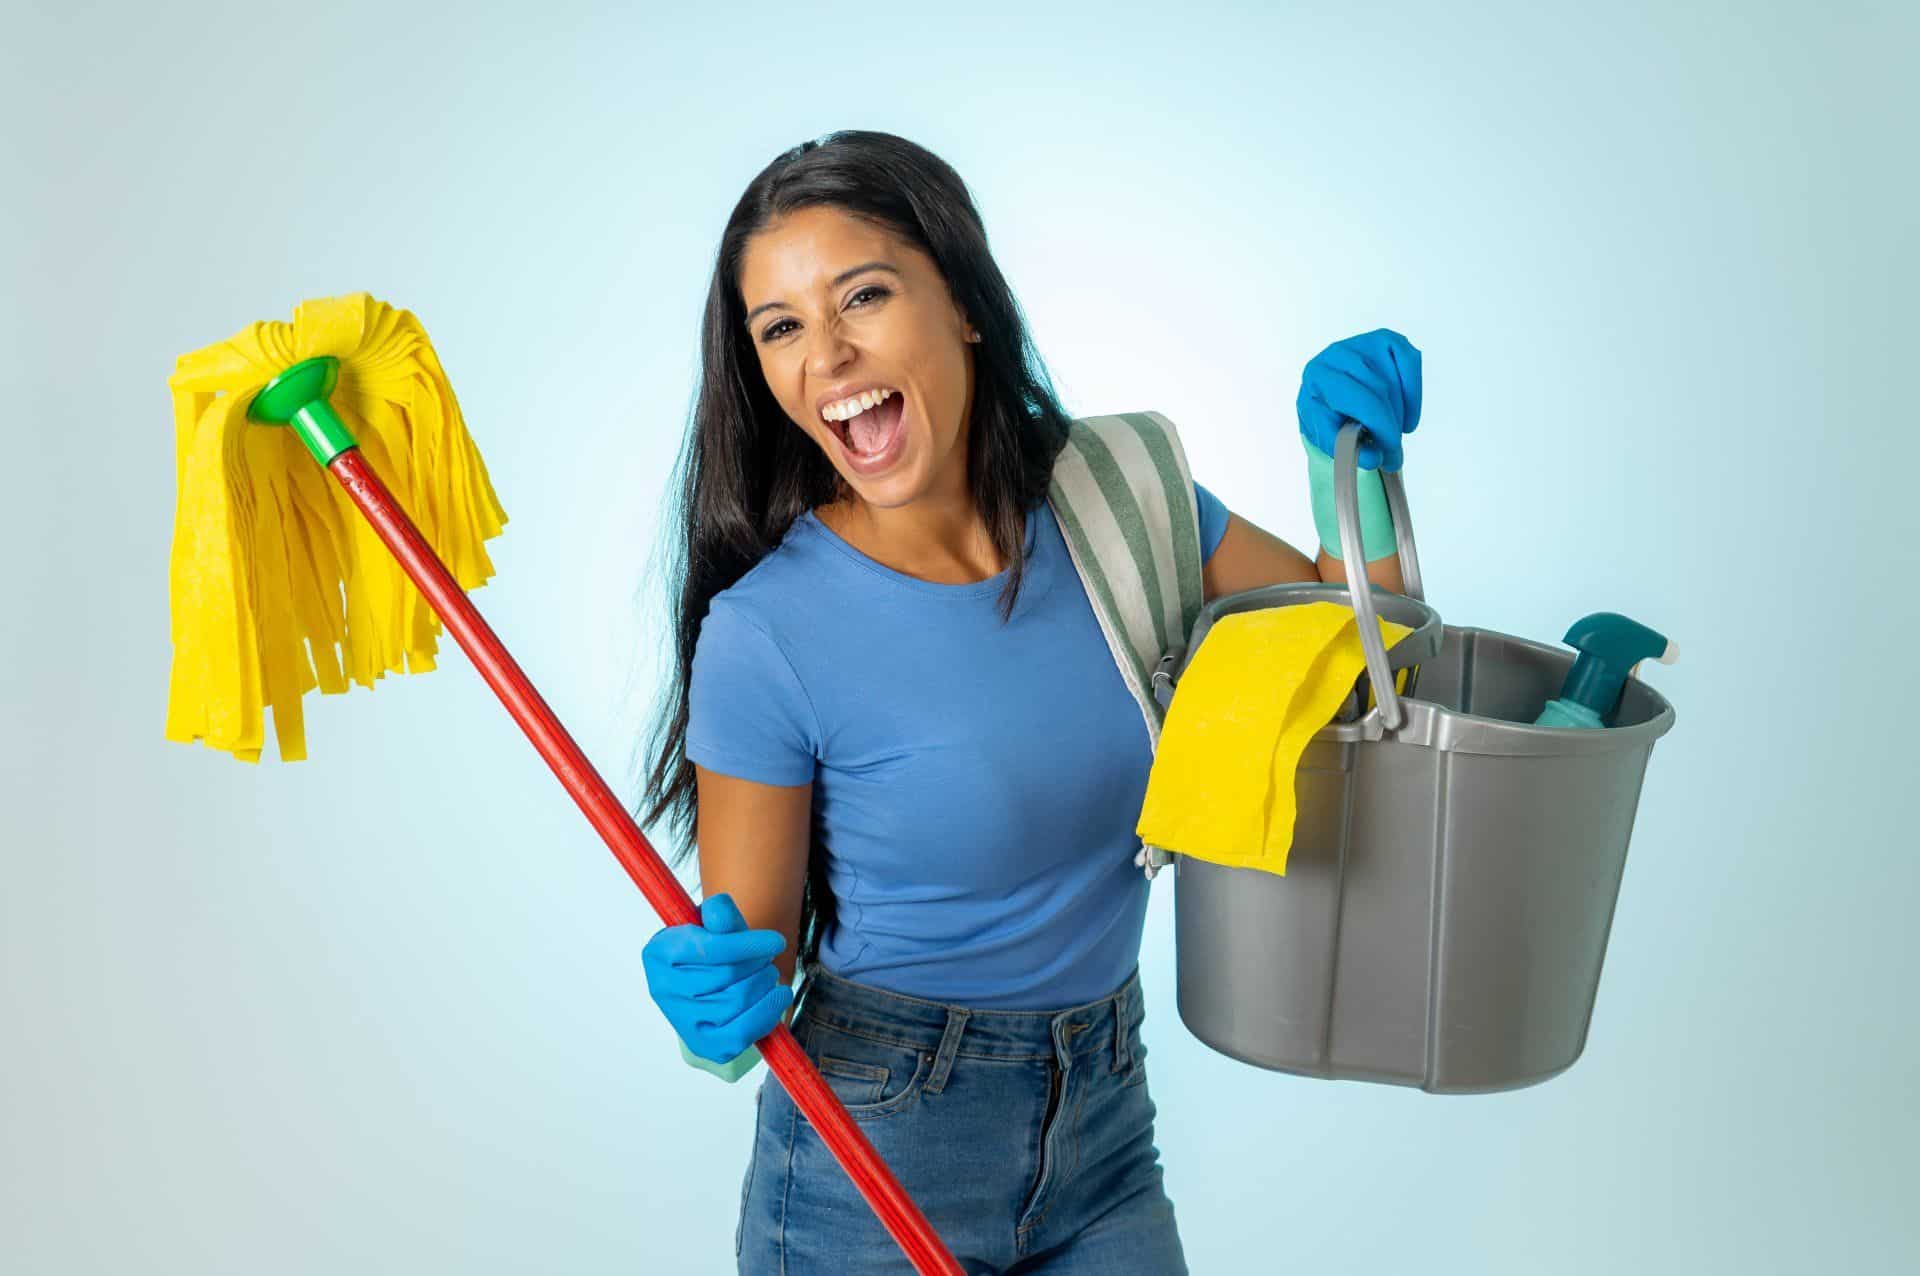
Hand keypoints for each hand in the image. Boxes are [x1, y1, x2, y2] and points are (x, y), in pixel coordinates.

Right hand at [642, 892, 792, 1063]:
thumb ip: (720, 915)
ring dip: (765, 986)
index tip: (777, 941)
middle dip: (758, 965)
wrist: (709, 987)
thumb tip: (720, 907)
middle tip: (767, 960)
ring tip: (768, 976)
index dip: (748, 944)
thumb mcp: (714, 925)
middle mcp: (663, 989)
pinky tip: (777, 997)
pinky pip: (740, 1033)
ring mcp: (680, 1021)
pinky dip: (767, 1013)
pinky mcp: (702, 1044)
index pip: (709, 949)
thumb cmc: (713, 950)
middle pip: (726, 977)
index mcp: (660, 953)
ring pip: (736, 1002)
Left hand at [1295, 328, 1423, 471]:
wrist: (1331, 399)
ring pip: (1394, 382)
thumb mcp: (1328, 438)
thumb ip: (1344, 449)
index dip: (1379, 428)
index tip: (1387, 455)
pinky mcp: (1385, 339)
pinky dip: (1413, 392)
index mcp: (1316, 376)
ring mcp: (1361, 342)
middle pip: (1378, 392)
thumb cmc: (1329, 417)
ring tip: (1388, 434)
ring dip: (1398, 415)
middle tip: (1392, 454)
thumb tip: (1371, 458)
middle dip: (1389, 428)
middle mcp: (1336, 353)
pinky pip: (1410, 361)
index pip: (1357, 399)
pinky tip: (1405, 415)